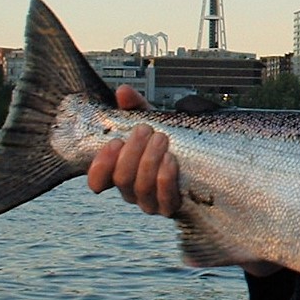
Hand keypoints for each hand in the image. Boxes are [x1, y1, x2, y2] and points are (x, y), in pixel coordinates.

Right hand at [87, 85, 180, 216]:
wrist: (202, 165)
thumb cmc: (169, 143)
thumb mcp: (152, 123)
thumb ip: (136, 108)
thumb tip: (123, 92)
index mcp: (120, 172)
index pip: (97, 179)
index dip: (100, 165)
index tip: (114, 143)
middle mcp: (131, 190)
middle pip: (122, 178)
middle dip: (132, 151)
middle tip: (145, 130)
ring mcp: (150, 202)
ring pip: (141, 187)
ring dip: (150, 160)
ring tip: (161, 138)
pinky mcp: (170, 207)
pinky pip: (164, 198)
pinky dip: (165, 178)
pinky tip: (171, 160)